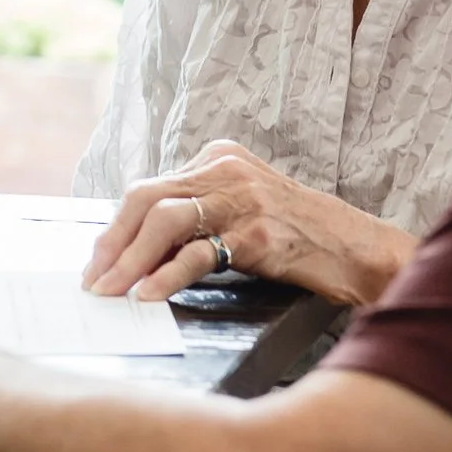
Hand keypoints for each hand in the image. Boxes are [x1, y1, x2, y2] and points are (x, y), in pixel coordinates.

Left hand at [85, 141, 414, 306]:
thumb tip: (135, 249)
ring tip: (112, 290)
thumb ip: (198, 215)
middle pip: (147, 199)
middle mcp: (226, 170)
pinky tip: (149, 293)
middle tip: (92, 279)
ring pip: (165, 220)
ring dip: (129, 259)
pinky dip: (166, 275)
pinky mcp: (259, 234)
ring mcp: (243, 200)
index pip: (149, 189)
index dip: (115, 227)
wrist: (359, 250)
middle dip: (112, 242)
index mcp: (217, 158)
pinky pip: (198, 253)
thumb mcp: (243, 208)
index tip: (97, 261)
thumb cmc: (296, 235)